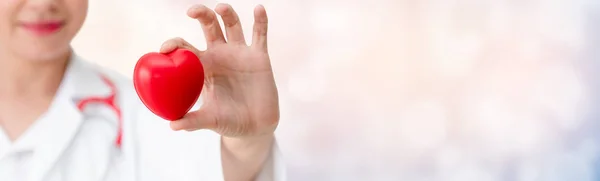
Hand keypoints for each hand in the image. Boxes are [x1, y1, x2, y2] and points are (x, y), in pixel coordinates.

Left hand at [160, 3, 278, 137]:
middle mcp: (221, 55)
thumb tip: (172, 125)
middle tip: (191, 11)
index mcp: (204, 67)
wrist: (256, 126)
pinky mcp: (259, 57)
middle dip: (201, 15)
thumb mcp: (210, 120)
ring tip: (220, 8)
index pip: (186, 48)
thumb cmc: (229, 121)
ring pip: (232, 25)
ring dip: (227, 13)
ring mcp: (240, 54)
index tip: (166, 48)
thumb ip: (193, 121)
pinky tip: (258, 9)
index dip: (175, 44)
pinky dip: (260, 21)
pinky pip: (260, 35)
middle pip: (209, 26)